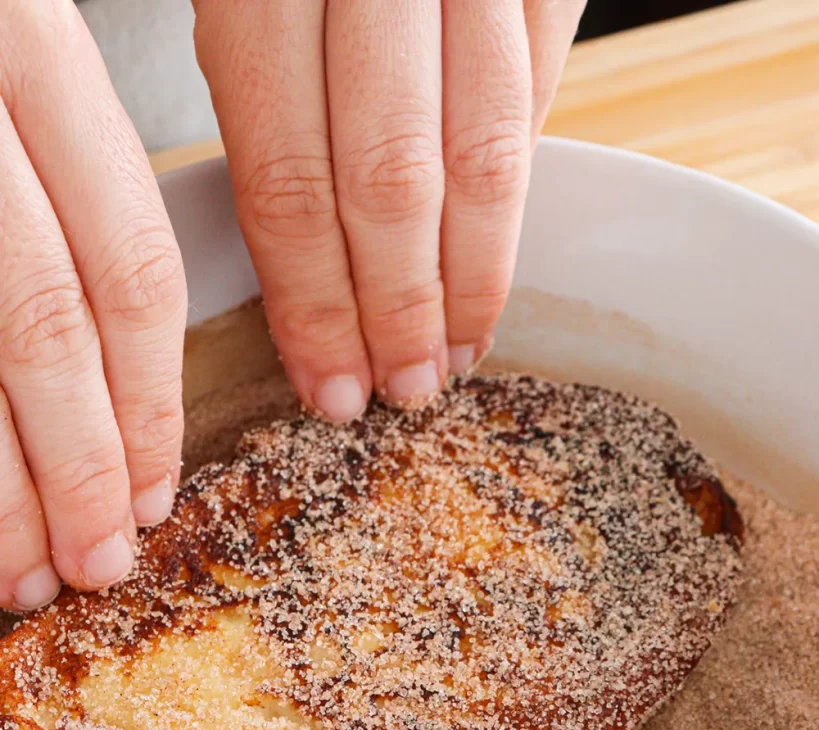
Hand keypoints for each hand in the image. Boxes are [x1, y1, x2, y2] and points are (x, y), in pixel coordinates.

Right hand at [0, 1, 186, 609]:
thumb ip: (46, 207)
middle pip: (46, 325)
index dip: (151, 398)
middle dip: (80, 465)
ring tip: (20, 576)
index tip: (153, 493)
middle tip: (97, 564)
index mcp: (27, 51)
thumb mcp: (4, 78)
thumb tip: (103, 382)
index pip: (133, 265)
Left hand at [194, 0, 584, 420]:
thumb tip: (297, 263)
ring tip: (457, 355)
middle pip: (389, 185)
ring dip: (472, 277)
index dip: (310, 303)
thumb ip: (262, 102)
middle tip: (399, 391)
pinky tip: (494, 262)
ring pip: (481, 154)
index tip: (327, 384)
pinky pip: (532, 94)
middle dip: (396, 310)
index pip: (289, 182)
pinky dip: (514, 193)